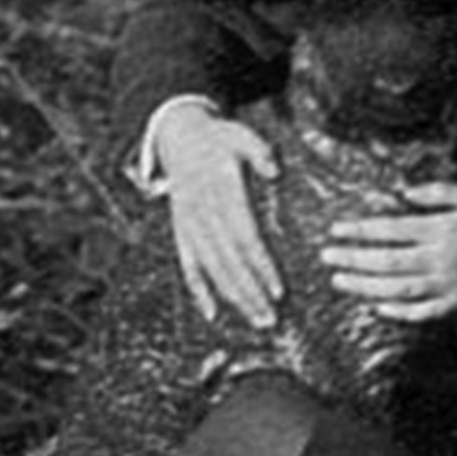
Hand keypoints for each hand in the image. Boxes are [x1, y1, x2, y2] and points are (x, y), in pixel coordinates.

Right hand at [154, 101, 282, 329]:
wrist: (177, 136)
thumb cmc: (218, 138)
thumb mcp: (241, 135)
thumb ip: (258, 152)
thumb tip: (274, 171)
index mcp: (222, 193)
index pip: (244, 238)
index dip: (261, 265)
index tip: (278, 289)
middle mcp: (204, 215)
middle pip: (229, 262)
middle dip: (251, 293)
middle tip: (271, 318)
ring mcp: (190, 226)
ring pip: (212, 270)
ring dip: (233, 298)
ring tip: (256, 320)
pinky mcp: (181, 232)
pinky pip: (188, 266)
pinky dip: (199, 291)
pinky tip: (212, 314)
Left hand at [321, 183, 456, 323]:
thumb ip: (438, 192)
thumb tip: (405, 192)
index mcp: (442, 230)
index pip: (391, 230)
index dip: (360, 230)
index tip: (336, 229)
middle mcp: (440, 259)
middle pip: (387, 262)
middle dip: (353, 259)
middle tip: (327, 256)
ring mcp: (447, 284)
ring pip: (397, 289)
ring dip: (365, 286)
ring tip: (340, 280)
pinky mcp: (455, 302)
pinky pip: (421, 311)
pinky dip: (397, 312)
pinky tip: (378, 306)